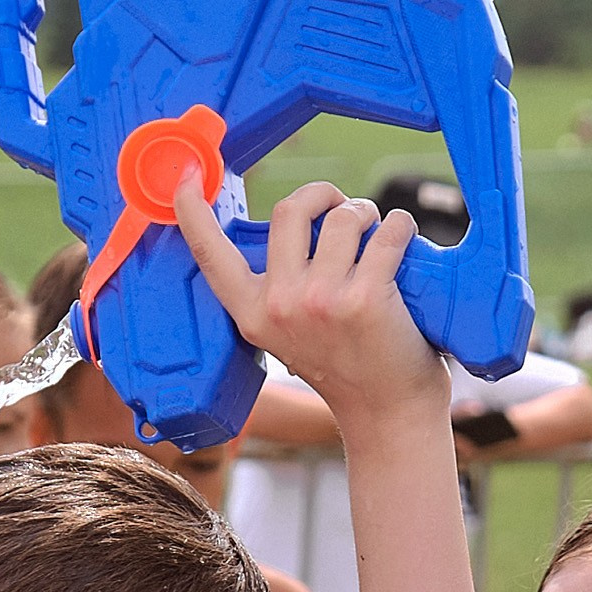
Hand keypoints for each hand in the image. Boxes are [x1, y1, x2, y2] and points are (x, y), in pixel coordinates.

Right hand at [175, 175, 444, 431]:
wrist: (388, 415)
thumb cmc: (347, 366)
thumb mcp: (290, 333)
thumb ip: (278, 289)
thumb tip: (294, 223)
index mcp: (251, 314)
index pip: (210, 254)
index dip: (192, 211)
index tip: (187, 176)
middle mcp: (279, 306)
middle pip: (290, 210)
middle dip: (323, 195)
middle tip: (344, 208)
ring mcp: (321, 301)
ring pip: (343, 217)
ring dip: (367, 213)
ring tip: (379, 231)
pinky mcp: (365, 298)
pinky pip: (386, 232)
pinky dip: (401, 226)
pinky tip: (404, 238)